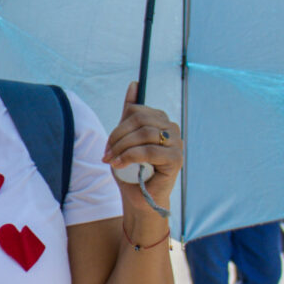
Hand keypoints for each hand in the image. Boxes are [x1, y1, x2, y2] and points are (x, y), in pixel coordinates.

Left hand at [105, 84, 182, 214]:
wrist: (140, 199)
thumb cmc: (132, 171)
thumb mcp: (126, 140)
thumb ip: (129, 114)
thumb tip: (134, 84)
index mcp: (161, 121)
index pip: (137, 111)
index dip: (118, 127)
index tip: (108, 146)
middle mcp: (172, 128)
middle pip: (140, 120)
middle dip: (118, 137)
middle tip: (106, 154)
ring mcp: (177, 143)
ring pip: (144, 134)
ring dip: (122, 147)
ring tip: (111, 160)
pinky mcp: (176, 159)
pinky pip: (149, 150)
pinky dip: (130, 157)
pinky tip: (120, 165)